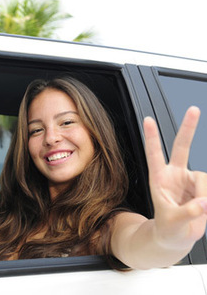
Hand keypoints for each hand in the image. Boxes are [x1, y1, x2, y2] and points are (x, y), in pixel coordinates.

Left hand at [144, 106, 206, 249]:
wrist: (175, 237)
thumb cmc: (167, 228)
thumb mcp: (172, 224)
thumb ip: (187, 213)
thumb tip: (204, 203)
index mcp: (159, 179)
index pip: (154, 154)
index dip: (152, 137)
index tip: (147, 120)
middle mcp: (174, 175)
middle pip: (182, 147)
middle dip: (188, 128)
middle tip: (193, 109)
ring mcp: (190, 179)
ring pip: (204, 178)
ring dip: (203, 195)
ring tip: (197, 211)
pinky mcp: (203, 186)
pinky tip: (204, 207)